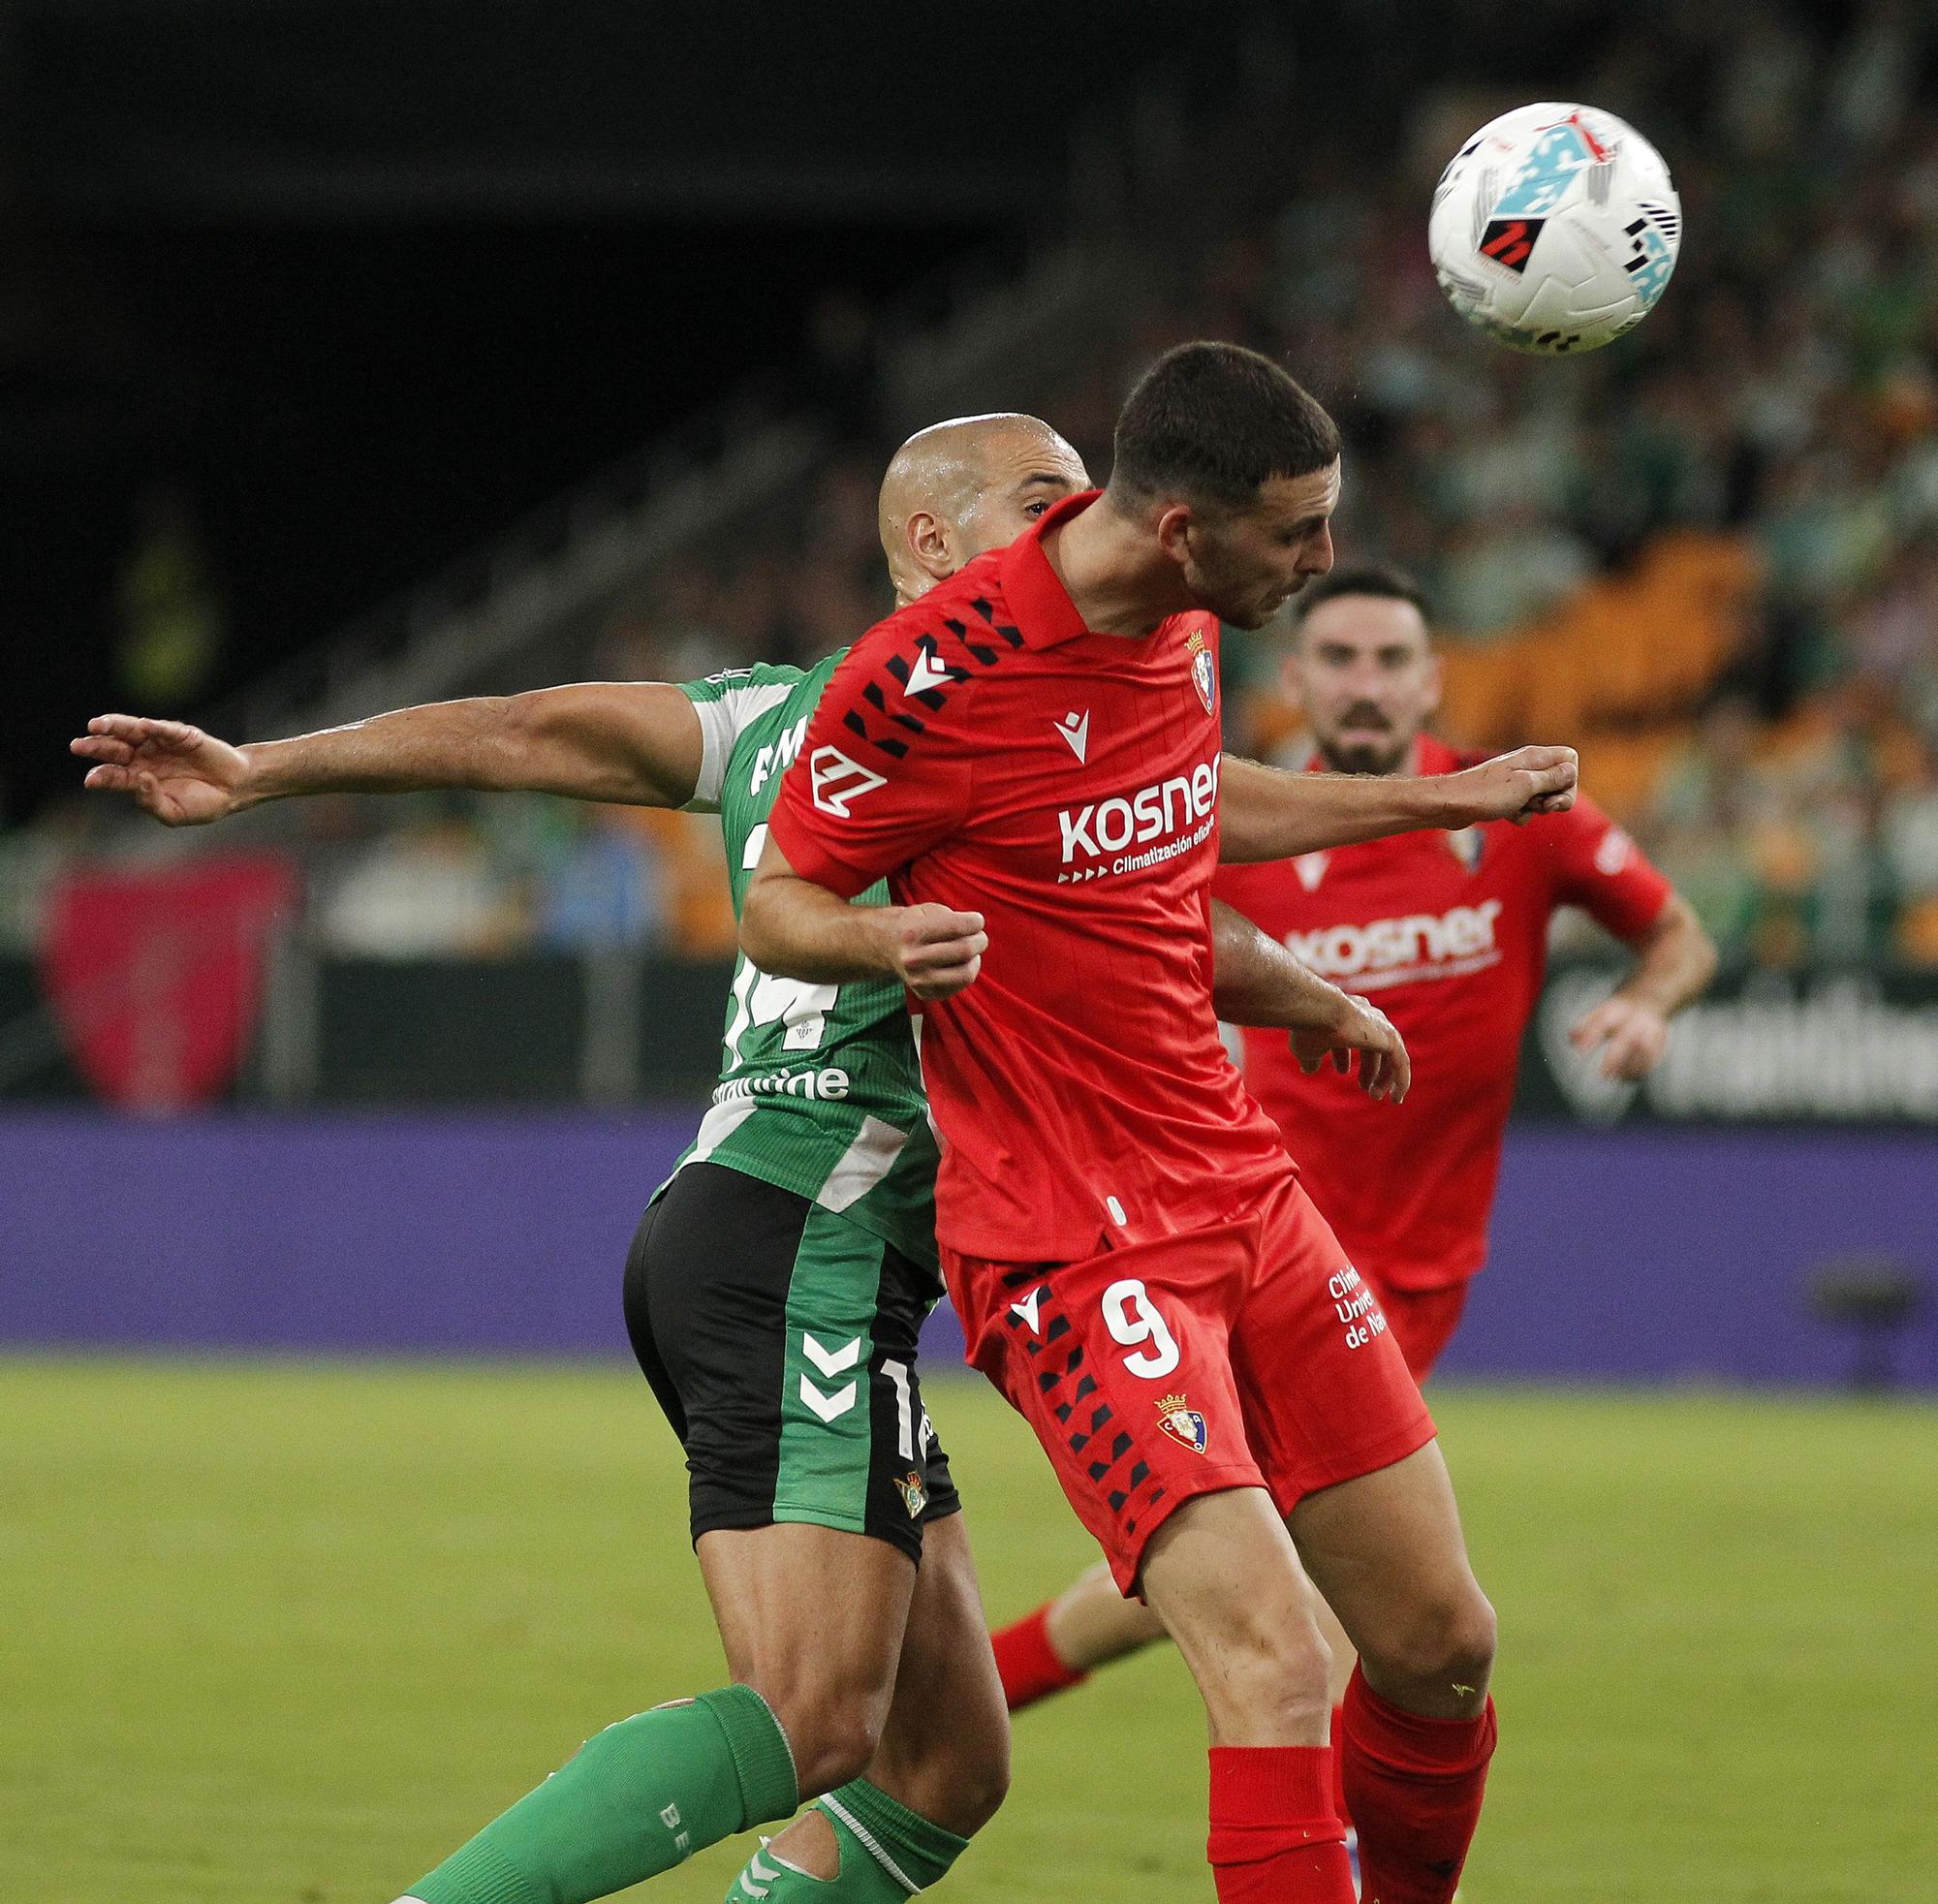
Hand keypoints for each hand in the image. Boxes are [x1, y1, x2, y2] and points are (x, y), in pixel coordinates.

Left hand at [71, 715, 252, 825]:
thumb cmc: (203, 803)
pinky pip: (166, 730)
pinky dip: (155, 727)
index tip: (91, 779)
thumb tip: (139, 779)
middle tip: (78, 746)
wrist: (236, 790)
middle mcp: (144, 758)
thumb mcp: (174, 813)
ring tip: (97, 725)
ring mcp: (161, 744)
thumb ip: (152, 801)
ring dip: (114, 727)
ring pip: (132, 732)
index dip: (101, 776)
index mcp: (139, 779)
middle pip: (114, 749)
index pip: (113, 775)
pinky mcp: (182, 735)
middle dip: (95, 746)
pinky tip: (144, 726)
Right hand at [879, 904, 987, 1000]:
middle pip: (965, 950)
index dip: (975, 922)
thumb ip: (952, 917)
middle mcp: (913, 959)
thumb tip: (977, 928)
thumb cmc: (914, 925)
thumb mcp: (927, 911)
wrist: (887, 947)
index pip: (957, 927)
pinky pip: (960, 987)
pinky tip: (959, 964)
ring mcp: (918, 980)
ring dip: (975, 960)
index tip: (978, 921)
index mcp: (913, 933)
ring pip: (966, 974)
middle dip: (980, 940)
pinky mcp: (925, 994)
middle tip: (979, 937)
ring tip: (972, 952)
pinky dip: (965, 973)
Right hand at [1289, 992, 1409, 1102]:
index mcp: (1345, 1016)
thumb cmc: (1309, 1027)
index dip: (1344, 1055)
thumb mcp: (1306, 1047)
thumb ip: (1311, 1058)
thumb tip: (1309, 1069)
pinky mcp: (1390, 1039)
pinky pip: (1401, 1063)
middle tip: (1364, 1087)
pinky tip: (1396, 1097)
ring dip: (1384, 1077)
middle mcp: (1366, 1017)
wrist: (1320, 1011)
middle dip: (1369, 1068)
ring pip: (1391, 1055)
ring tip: (1375, 1095)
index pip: (1349, 1036)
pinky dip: (1401, 1081)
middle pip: (1373, 1046)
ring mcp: (1380, 1027)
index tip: (1342, 1071)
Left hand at [1443, 745, 1577, 826]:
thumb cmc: (1486, 793)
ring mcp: (1516, 781)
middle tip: (1542, 806)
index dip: (1570, 779)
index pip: (1570, 759)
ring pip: (1543, 797)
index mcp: (1534, 756)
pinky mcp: (1506, 796)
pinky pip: (1526, 808)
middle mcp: (1527, 765)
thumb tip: (1572, 770)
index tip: (1556, 793)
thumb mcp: (1526, 785)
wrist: (1449, 805)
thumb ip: (1553, 778)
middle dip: (1556, 799)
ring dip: (1536, 808)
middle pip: (1561, 781)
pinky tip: (1506, 815)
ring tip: (1517, 807)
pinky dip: (1520, 814)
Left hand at [1569, 993, 1669, 1079]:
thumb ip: (1584, 1025)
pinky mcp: (1661, 1038)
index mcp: (1617, 1009)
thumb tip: (1571, 1038)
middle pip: (1626, 1038)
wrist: (1649, 998)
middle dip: (1614, 1059)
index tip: (1580, 1053)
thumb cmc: (1617, 1012)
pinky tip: (1629, 1077)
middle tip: (1604, 1075)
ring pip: (1645, 1049)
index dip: (1591, 1036)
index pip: (1602, 1022)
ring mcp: (1651, 1028)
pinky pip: (1655, 1056)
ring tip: (1617, 1077)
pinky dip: (1643, 1069)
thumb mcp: (1600, 1012)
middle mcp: (1636, 1018)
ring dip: (1632, 1066)